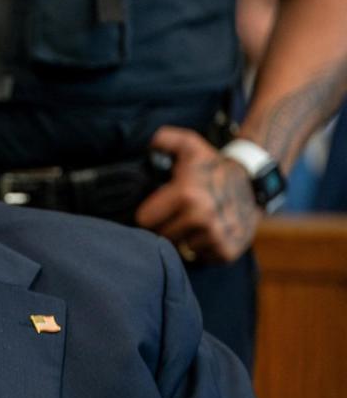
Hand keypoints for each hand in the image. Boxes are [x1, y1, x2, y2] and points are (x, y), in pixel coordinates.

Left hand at [135, 126, 261, 263]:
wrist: (253, 183)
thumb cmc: (213, 166)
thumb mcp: (190, 145)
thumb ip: (164, 139)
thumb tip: (149, 145)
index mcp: (186, 194)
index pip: (144, 220)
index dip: (148, 214)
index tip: (156, 207)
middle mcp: (201, 218)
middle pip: (161, 236)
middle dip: (164, 226)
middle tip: (174, 215)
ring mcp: (216, 236)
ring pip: (179, 249)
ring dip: (182, 238)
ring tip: (191, 222)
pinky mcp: (227, 251)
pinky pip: (199, 258)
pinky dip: (200, 248)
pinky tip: (206, 232)